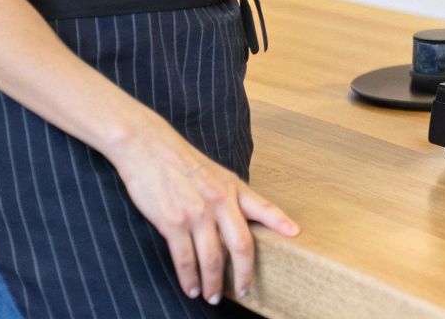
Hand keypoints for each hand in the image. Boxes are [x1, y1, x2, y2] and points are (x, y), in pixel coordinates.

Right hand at [105, 115, 297, 303]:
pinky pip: (184, 258)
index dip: (280, 222)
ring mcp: (197, 213)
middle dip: (245, 274)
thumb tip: (239, 218)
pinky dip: (189, 278)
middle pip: (242, 245)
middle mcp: (220, 201)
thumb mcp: (216, 172)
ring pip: (212, 258)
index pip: (263, 207)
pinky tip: (191, 288)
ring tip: (212, 298)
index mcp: (233, 187)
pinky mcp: (172, 222)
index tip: (296, 234)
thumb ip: (229, 195)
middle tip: (244, 291)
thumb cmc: (181, 160)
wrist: (148, 146)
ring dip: (214, 283)